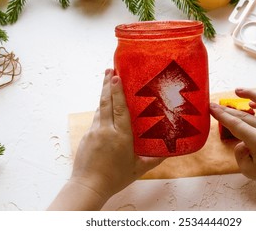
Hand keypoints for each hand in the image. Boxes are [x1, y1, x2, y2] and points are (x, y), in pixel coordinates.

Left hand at [48, 69, 163, 209]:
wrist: (88, 186)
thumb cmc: (115, 178)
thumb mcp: (138, 169)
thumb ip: (154, 159)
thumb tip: (168, 152)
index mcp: (121, 136)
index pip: (119, 108)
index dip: (117, 91)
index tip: (116, 76)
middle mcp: (106, 130)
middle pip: (105, 101)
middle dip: (106, 84)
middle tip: (108, 69)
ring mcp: (94, 132)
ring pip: (99, 108)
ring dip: (103, 94)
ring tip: (107, 82)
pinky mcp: (87, 136)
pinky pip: (96, 119)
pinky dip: (101, 110)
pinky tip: (105, 108)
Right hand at [210, 88, 255, 191]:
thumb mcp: (248, 170)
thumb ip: (239, 153)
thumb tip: (240, 141)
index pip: (235, 124)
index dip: (221, 115)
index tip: (211, 107)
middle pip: (243, 114)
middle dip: (226, 109)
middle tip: (214, 104)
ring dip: (251, 93)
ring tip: (238, 91)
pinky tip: (253, 102)